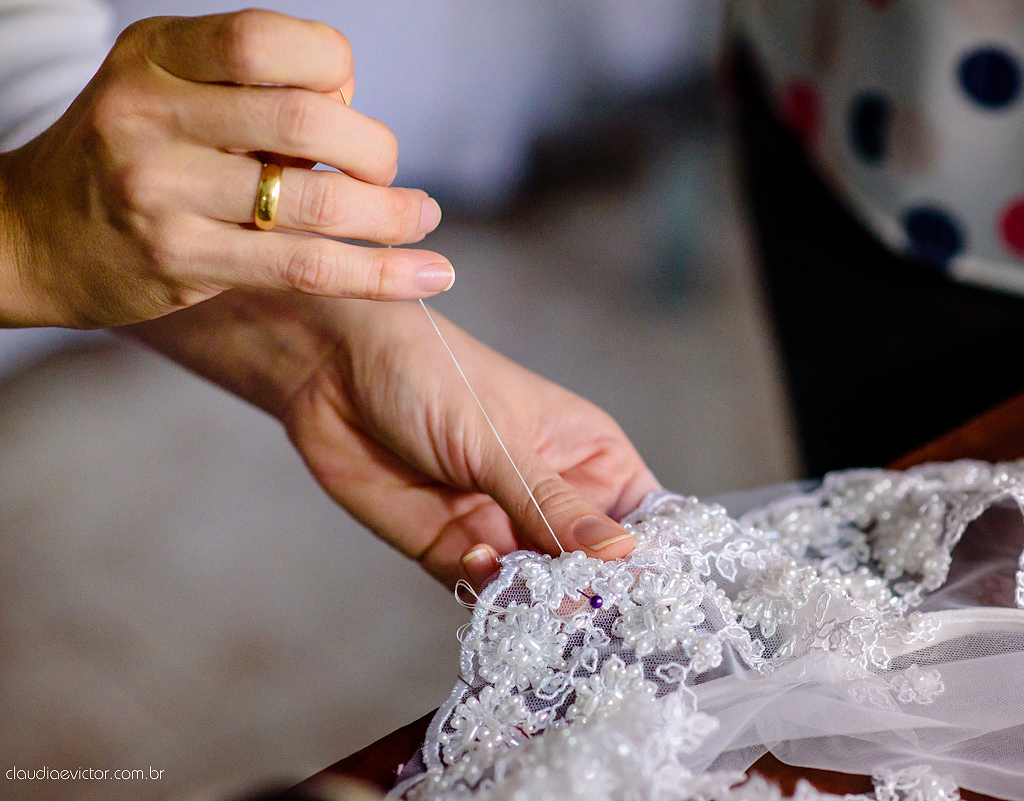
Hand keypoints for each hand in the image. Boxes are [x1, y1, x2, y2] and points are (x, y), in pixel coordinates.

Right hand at [0, 9, 451, 328]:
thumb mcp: (169, 87)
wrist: (31, 234)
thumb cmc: (130, 153)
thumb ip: (252, 87)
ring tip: (422, 218)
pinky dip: (380, 274)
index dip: (335, 69)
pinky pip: (305, 269)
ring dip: (392, 214)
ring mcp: (162, 191)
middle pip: (307, 121)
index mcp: (157, 54)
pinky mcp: (181, 260)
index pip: (272, 41)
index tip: (344, 103)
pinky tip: (429, 275)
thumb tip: (355, 111)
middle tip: (386, 172)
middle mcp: (151, 114)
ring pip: (315, 204)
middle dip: (375, 150)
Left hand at [129, 292, 659, 587]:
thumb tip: (624, 555)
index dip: (650, 560)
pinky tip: (475, 561)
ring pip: (541, 589)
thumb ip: (553, 505)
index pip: (643, 521)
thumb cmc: (430, 373)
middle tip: (581, 605)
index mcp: (589, 455)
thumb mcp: (499, 439)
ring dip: (534, 598)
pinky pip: (486, 591)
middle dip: (591, 592)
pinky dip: (486, 592)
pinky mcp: (454, 550)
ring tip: (522, 586)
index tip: (653, 596)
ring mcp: (505, 526)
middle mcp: (555, 497)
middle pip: (595, 568)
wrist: (329, 369)